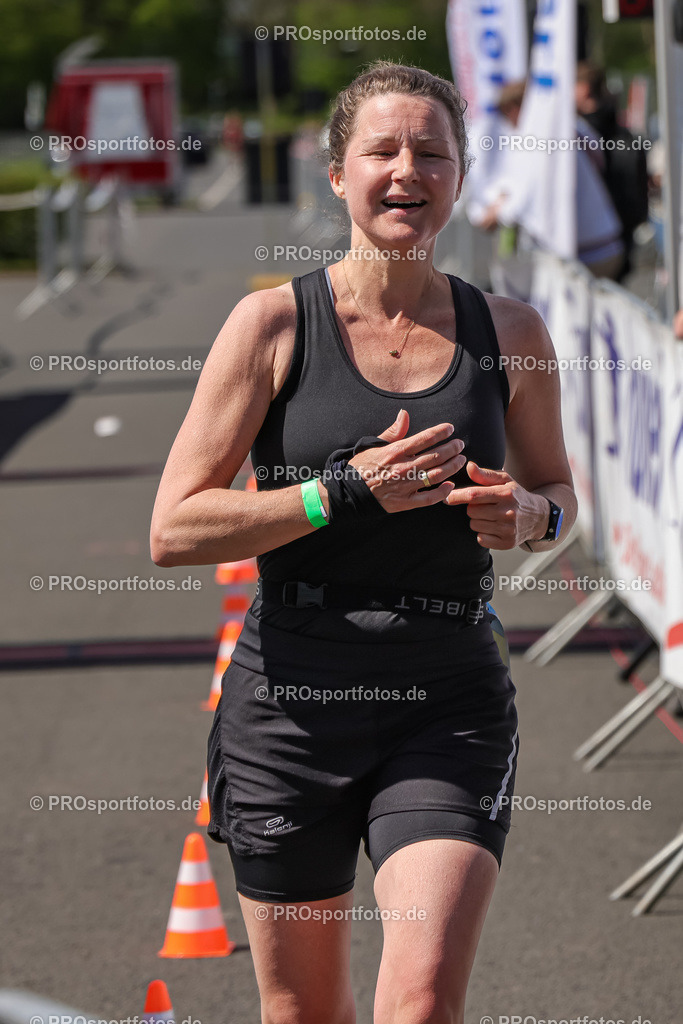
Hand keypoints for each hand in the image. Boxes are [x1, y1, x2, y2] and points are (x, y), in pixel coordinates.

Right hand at [347, 410, 465, 513]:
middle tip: (460, 445)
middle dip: (452, 449)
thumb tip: (404, 414)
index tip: (450, 429)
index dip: (441, 432)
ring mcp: (406, 485)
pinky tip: (450, 485)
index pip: (425, 438)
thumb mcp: (374, 444)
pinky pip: (429, 498)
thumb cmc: (361, 466)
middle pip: (436, 456)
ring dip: (452, 467)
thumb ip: (393, 431)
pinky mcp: (405, 502)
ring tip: (460, 460)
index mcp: (396, 451)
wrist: (348, 491)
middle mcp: (404, 467)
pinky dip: (442, 492)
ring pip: (437, 475)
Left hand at [444, 461, 548, 548]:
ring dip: (477, 520)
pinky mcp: (507, 543)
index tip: (447, 497)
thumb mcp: (505, 481)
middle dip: (473, 508)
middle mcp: (508, 512)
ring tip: (491, 516)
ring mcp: (508, 530)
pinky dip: (483, 534)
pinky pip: (481, 539)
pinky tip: (494, 527)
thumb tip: (469, 466)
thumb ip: (485, 475)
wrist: (539, 517)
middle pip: (472, 511)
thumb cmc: (516, 495)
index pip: (474, 495)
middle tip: (484, 506)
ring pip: (474, 525)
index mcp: (506, 494)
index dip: (457, 496)